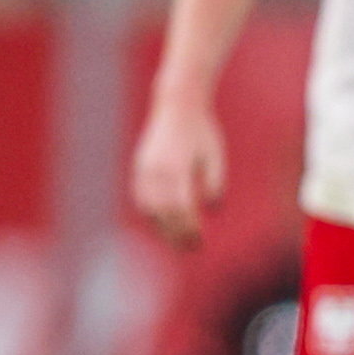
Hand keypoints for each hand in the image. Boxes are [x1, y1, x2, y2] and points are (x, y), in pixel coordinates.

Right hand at [129, 93, 224, 247]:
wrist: (176, 106)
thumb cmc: (202, 132)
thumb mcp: (215, 156)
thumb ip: (214, 184)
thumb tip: (212, 210)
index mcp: (176, 167)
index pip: (181, 208)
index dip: (189, 228)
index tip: (200, 242)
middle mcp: (155, 170)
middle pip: (164, 213)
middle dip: (177, 234)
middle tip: (192, 248)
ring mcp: (143, 169)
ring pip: (148, 208)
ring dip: (162, 228)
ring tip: (178, 241)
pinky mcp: (138, 168)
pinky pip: (140, 198)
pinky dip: (150, 214)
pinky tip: (162, 224)